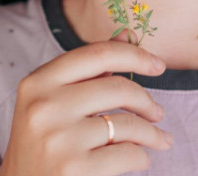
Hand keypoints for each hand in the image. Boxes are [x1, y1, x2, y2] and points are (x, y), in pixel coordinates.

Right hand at [0, 39, 173, 175]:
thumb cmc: (42, 143)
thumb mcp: (53, 102)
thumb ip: (89, 70)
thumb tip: (128, 35)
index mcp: (37, 83)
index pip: (98, 54)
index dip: (135, 55)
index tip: (158, 65)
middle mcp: (45, 107)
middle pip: (118, 88)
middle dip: (147, 101)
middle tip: (157, 113)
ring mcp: (59, 139)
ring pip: (128, 124)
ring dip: (152, 133)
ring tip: (160, 139)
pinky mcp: (74, 169)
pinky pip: (128, 154)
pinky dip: (142, 156)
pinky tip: (140, 158)